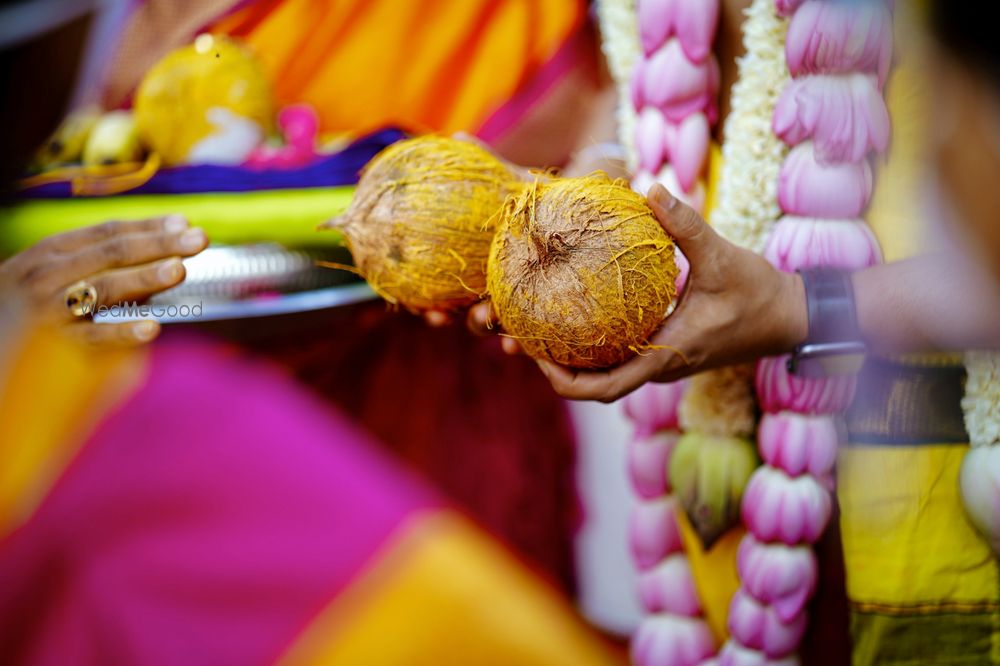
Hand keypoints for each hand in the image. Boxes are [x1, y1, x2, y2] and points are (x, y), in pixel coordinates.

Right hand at [0, 215, 207, 345]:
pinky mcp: (52, 345)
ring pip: (103, 288)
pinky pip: (92, 337)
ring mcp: (49, 308)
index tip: (184, 224)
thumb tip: (166, 256)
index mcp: (52, 251)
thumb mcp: (53, 276)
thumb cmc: (26, 308)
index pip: (108, 232)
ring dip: (144, 277)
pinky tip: (152, 328)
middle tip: (198, 240)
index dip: (149, 227)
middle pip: (112, 252)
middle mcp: (49, 273)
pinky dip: (122, 331)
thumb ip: (101, 265)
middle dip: (158, 244)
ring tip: (179, 270)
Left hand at [537, 184, 807, 401]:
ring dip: (573, 360)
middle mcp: (660, 367)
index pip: (606, 388)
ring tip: (539, 328)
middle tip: (522, 338)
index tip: (536, 358)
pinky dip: (595, 346)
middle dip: (557, 371)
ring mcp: (663, 362)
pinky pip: (622, 357)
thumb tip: (651, 188)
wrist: (792, 317)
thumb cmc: (760, 293)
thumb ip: (685, 224)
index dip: (565, 381)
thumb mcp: (722, 256)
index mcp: (667, 354)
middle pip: (596, 385)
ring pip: (608, 373)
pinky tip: (576, 314)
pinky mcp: (667, 350)